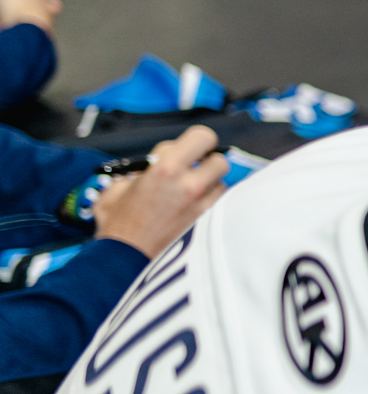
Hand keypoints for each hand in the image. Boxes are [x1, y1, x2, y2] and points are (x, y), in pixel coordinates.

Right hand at [92, 126, 228, 258]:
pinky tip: (193, 204)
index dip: (198, 141)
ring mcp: (202, 205)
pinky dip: (210, 198)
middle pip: (220, 159)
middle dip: (207, 161)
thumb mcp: (120, 185)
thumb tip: (159, 161)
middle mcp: (190, 184)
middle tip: (192, 168)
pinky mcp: (207, 222)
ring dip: (210, 181)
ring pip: (222, 181)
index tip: (190, 149)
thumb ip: (144, 168)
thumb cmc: (118, 221)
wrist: (125, 256)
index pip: (203, 137)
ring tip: (189, 189)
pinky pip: (219, 200)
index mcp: (166, 168)